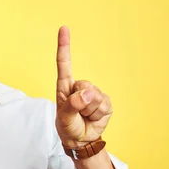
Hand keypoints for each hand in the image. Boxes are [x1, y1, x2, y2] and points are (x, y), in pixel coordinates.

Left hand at [55, 26, 112, 147]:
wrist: (81, 140)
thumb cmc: (68, 127)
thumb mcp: (64, 118)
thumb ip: (72, 105)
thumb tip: (87, 93)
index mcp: (65, 87)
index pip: (64, 63)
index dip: (64, 46)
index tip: (64, 28)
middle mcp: (79, 87)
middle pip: (85, 86)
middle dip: (82, 103)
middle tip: (78, 113)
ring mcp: (94, 94)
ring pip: (95, 97)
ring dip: (90, 111)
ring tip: (84, 116)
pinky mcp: (105, 102)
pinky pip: (104, 105)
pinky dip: (98, 115)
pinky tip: (94, 118)